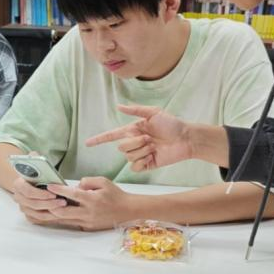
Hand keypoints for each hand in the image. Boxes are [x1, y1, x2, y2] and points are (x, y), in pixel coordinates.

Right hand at [10, 176, 76, 227]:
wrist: (30, 183)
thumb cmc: (37, 177)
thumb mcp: (39, 173)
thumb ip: (45, 178)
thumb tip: (58, 184)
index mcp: (18, 185)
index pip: (28, 192)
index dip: (41, 194)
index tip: (53, 194)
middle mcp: (18, 197)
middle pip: (33, 204)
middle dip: (49, 204)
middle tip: (62, 201)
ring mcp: (23, 207)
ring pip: (37, 214)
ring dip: (51, 212)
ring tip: (62, 207)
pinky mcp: (28, 215)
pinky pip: (39, 220)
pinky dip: (49, 218)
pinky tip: (59, 214)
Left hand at [43, 177, 135, 230]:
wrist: (127, 210)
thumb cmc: (115, 194)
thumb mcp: (103, 182)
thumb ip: (87, 181)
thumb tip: (74, 186)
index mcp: (92, 200)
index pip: (72, 195)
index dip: (59, 190)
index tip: (49, 186)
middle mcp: (88, 213)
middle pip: (63, 212)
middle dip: (50, 206)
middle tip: (41, 200)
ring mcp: (87, 222)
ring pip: (64, 220)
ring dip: (53, 214)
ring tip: (43, 207)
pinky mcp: (87, 228)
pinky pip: (71, 223)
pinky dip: (62, 219)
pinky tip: (54, 214)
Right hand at [85, 104, 199, 171]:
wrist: (186, 139)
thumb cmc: (172, 124)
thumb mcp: (154, 112)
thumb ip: (135, 110)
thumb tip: (119, 107)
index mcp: (133, 130)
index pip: (112, 135)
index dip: (99, 139)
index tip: (88, 143)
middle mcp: (134, 142)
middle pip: (121, 147)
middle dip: (135, 142)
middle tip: (150, 139)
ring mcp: (140, 154)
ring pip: (128, 156)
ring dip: (142, 150)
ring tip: (154, 146)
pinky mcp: (147, 165)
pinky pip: (135, 167)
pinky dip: (142, 161)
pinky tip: (152, 157)